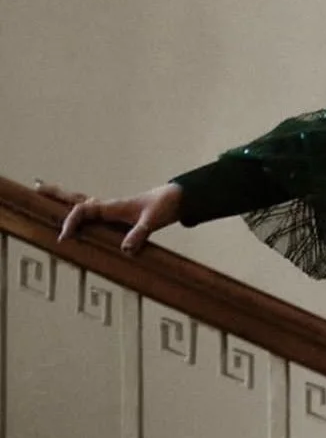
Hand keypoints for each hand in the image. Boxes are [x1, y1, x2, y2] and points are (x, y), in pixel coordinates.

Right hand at [35, 181, 182, 253]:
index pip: (83, 211)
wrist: (176, 199)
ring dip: (64, 199)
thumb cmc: (163, 207)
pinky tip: (75, 215)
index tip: (64, 237)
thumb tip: (125, 250)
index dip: (71, 222)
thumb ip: (139, 235)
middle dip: (56, 195)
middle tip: (36, 188)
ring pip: (82, 203)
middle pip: (76, 199)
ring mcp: (112, 209)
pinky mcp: (117, 214)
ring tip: (45, 195)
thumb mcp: (152, 222)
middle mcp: (109, 206)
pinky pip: (92, 212)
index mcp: (112, 206)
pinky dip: (80, 211)